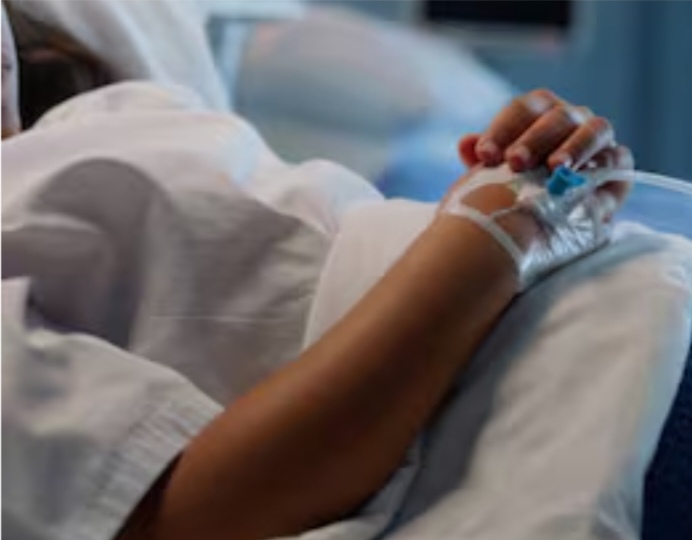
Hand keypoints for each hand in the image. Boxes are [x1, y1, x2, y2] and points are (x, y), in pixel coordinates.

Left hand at [456, 88, 633, 219]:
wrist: (532, 227)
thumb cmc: (508, 193)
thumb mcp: (489, 177)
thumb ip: (480, 159)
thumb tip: (466, 143)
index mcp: (537, 115)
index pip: (523, 109)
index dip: (503, 128)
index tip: (484, 155)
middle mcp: (568, 120)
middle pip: (557, 116)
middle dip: (534, 139)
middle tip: (515, 162)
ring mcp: (595, 140)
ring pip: (594, 128)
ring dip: (575, 147)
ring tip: (555, 169)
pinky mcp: (614, 165)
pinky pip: (618, 158)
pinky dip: (604, 165)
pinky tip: (584, 180)